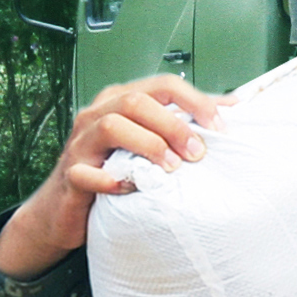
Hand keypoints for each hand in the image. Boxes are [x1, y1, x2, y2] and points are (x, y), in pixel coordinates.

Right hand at [0, 75, 219, 278]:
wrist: (64, 210)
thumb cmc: (113, 172)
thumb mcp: (149, 143)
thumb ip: (182, 125)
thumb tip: (231, 108)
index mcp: (120, 101)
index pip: (163, 85)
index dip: (195, 101)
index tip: (220, 127)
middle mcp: (98, 115)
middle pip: (137, 101)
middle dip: (174, 125)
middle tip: (197, 153)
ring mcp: (81, 144)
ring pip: (112, 126)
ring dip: (148, 145)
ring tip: (171, 168)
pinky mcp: (71, 176)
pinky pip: (86, 173)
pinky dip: (111, 181)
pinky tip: (131, 188)